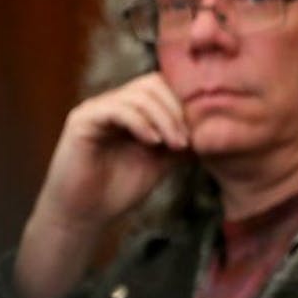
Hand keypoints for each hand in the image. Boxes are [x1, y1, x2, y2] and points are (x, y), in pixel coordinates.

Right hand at [16, 72, 188, 297]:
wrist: (89, 213)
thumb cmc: (123, 186)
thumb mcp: (164, 159)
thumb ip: (184, 139)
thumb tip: (215, 127)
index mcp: (135, 108)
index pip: (165, 85)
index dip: (188, 101)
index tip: (205, 126)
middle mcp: (115, 102)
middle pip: (154, 84)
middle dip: (178, 109)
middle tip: (190, 139)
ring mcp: (98, 108)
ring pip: (139, 95)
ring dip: (165, 119)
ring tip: (176, 144)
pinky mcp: (82, 120)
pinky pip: (117, 109)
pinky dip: (141, 123)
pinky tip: (153, 142)